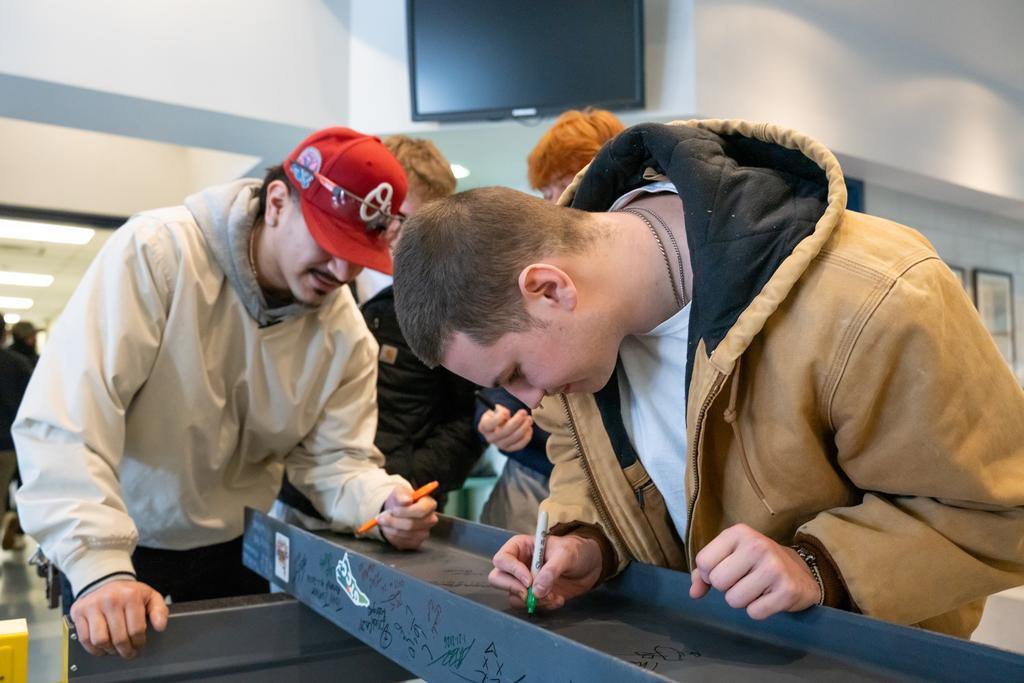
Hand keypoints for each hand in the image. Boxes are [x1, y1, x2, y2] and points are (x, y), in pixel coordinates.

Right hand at [70, 579, 167, 658]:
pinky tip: (103, 648)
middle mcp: (110, 599)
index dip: (139, 643)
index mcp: (130, 595)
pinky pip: (84, 639)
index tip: (140, 645)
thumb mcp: (150, 596)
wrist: (105, 580)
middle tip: (129, 652)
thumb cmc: (129, 593)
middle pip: (119, 638)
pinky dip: (94, 649)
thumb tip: (160, 626)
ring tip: (115, 650)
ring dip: (109, 650)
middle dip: (126, 650)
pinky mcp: (79, 612)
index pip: (136, 630)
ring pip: (100, 640)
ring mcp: (92, 605)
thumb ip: (160, 610)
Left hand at [378, 484, 437, 549]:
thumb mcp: (399, 491)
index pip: (421, 510)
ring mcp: (424, 532)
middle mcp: (430, 520)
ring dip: (391, 528)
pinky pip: (402, 542)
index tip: (393, 509)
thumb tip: (406, 500)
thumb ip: (402, 494)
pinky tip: (389, 528)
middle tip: (382, 517)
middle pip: (411, 524)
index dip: (405, 511)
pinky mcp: (417, 542)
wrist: (395, 510)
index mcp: (429, 504)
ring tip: (384, 521)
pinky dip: (392, 536)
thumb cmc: (400, 500)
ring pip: (405, 534)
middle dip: (393, 521)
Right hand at [478, 405, 532, 451]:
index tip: (507, 411)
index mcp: (484, 427)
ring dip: (524, 428)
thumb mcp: (495, 410)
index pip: (490, 424)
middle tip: (524, 412)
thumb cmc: (497, 416)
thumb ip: (500, 411)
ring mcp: (499, 445)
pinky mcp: (509, 449)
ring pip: (513, 438)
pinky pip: (519, 445)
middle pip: (505, 431)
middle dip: (517, 421)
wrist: (498, 426)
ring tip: (529, 419)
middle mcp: (490, 438)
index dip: (499, 417)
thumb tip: (507, 415)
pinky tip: (529, 428)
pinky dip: (526, 437)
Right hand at [488, 533, 601, 610]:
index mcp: (520, 547)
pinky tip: (558, 599)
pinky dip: (543, 606)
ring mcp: (524, 581)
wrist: (590, 565)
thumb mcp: (566, 554)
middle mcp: (517, 564)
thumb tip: (537, 590)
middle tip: (532, 594)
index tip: (529, 581)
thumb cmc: (576, 551)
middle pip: (498, 578)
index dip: (512, 571)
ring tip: (554, 596)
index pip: (502, 559)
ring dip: (533, 600)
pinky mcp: (533, 595)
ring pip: (513, 596)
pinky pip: (528, 605)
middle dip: (514, 588)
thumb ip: (551, 570)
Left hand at [689, 524, 819, 619]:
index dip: (708, 573)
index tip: (725, 570)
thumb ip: (704, 572)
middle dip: (726, 587)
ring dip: (742, 600)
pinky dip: (758, 610)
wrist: (800, 573)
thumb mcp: (730, 556)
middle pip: (718, 581)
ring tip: (756, 588)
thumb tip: (694, 593)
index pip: (703, 561)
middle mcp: (757, 545)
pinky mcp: (787, 590)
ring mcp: (774, 567)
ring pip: (734, 600)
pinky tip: (769, 597)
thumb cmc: (756, 563)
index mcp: (739, 532)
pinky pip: (754, 612)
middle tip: (743, 580)